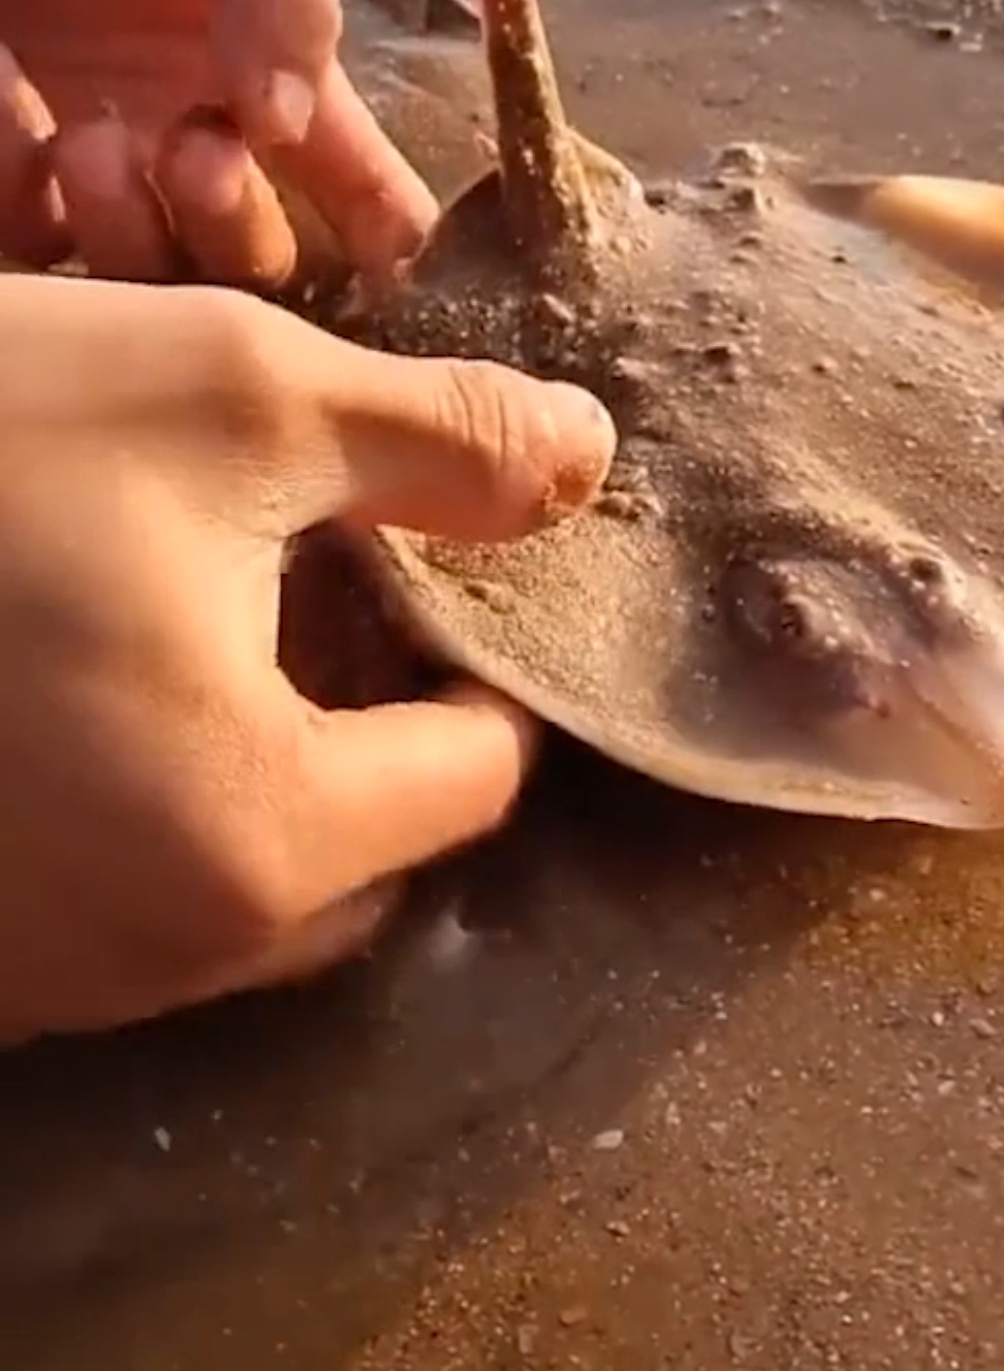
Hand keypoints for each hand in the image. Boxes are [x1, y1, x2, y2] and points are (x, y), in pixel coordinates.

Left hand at [0, 0, 437, 285]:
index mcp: (273, 65)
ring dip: (134, 234)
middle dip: (238, 233)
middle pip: (257, 263)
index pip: (363, 193)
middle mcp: (192, 126)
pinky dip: (26, 197)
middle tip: (197, 152)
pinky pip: (29, 233)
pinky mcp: (0, 150)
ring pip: (147, 276)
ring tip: (89, 139)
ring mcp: (93, 148)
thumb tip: (287, 126)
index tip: (381, 259)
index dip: (387, 246)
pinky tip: (12, 105)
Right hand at [0, 273, 614, 1041]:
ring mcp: (38, 975)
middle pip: (366, 853)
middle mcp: (150, 954)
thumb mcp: (232, 394)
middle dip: (377, 716)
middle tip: (326, 577)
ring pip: (238, 882)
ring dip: (265, 759)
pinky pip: (117, 897)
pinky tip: (92, 667)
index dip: (484, 654)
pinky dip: (149, 799)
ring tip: (208, 608)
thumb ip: (441, 441)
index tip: (443, 560)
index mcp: (253, 837)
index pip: (474, 778)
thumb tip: (582, 455)